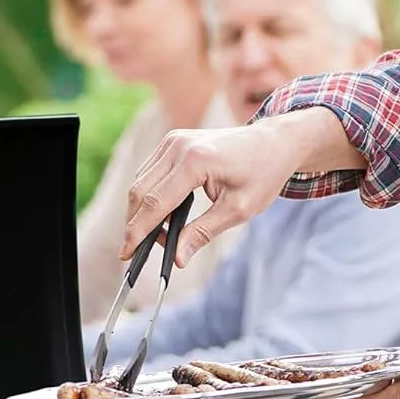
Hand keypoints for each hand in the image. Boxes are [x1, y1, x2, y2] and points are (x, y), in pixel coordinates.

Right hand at [121, 112, 329, 268]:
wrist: (274, 142)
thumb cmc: (262, 174)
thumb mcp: (238, 210)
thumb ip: (204, 233)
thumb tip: (177, 258)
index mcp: (195, 160)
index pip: (155, 202)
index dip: (137, 232)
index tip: (125, 255)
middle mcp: (177, 146)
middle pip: (140, 191)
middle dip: (135, 224)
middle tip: (140, 252)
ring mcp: (173, 140)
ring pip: (141, 182)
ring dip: (142, 212)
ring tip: (161, 237)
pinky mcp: (172, 141)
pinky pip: (150, 173)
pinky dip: (150, 196)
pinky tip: (164, 217)